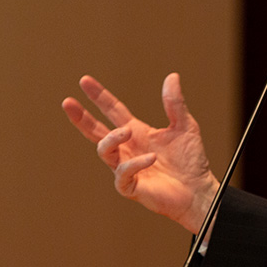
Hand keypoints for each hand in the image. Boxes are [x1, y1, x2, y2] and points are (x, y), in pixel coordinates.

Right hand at [62, 73, 219, 234]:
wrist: (199, 190)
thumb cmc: (191, 160)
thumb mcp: (185, 125)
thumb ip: (175, 103)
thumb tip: (172, 76)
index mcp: (137, 132)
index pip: (112, 110)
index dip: (99, 96)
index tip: (84, 80)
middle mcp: (128, 149)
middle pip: (96, 131)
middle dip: (81, 117)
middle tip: (68, 103)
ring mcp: (127, 168)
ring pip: (105, 151)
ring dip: (113, 138)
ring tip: (127, 130)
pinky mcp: (131, 186)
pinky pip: (123, 174)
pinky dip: (135, 164)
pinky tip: (150, 158)